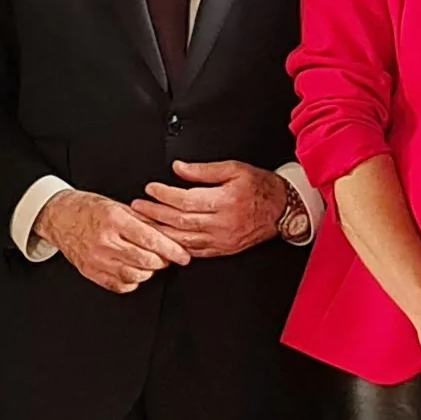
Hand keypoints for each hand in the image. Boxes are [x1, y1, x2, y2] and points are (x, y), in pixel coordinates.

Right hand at [43, 187, 190, 292]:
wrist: (59, 217)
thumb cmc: (89, 209)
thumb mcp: (118, 206)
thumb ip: (144, 220)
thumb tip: (170, 232)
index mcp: (114, 220)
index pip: (151, 240)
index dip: (172, 250)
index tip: (184, 256)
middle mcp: (105, 241)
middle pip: (146, 260)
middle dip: (162, 261)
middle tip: (167, 257)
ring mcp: (96, 259)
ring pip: (135, 275)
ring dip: (148, 272)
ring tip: (149, 262)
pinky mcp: (90, 272)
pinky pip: (119, 285)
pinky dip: (132, 281)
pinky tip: (133, 270)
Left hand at [132, 160, 293, 261]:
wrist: (282, 209)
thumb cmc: (260, 187)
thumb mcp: (234, 168)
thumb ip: (204, 170)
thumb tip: (179, 168)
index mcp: (225, 200)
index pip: (185, 200)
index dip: (164, 194)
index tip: (150, 188)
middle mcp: (222, 223)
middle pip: (180, 221)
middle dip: (154, 214)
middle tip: (138, 207)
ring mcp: (222, 239)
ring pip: (184, 239)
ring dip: (160, 232)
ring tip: (143, 224)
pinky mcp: (223, 249)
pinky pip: (195, 251)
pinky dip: (177, 247)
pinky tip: (164, 242)